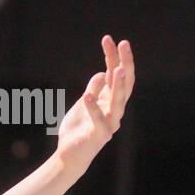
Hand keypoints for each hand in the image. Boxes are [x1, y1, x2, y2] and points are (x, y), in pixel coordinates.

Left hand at [52, 37, 134, 179]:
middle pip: (123, 82)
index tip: (109, 39)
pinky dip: (93, 108)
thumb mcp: (83, 104)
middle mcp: (114, 109)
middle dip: (124, 63)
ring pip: (119, 101)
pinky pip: (99, 120)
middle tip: (124, 43)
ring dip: (118, 85)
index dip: (113, 56)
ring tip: (116, 69)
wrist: (70, 155)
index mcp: (110, 99)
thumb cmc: (78, 129)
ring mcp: (110, 122)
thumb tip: (101, 73)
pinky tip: (87, 96)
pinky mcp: (100, 135)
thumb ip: (94, 89)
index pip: (114, 73)